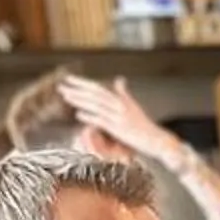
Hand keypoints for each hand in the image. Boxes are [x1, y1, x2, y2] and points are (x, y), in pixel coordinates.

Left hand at [59, 74, 185, 169]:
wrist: (157, 140)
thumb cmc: (145, 126)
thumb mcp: (133, 106)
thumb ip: (123, 93)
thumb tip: (119, 79)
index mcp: (120, 99)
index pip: (98, 88)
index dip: (83, 83)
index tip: (69, 80)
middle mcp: (119, 105)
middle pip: (95, 94)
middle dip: (78, 89)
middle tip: (62, 86)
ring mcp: (119, 117)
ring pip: (97, 105)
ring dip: (81, 100)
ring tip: (66, 96)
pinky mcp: (120, 129)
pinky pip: (102, 121)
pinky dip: (91, 117)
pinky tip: (79, 114)